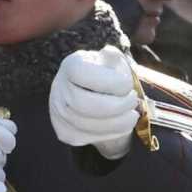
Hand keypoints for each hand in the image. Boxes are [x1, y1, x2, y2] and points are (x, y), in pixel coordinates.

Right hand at [50, 45, 140, 159]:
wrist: (91, 92)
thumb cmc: (106, 74)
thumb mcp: (111, 61)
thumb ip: (113, 57)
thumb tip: (109, 53)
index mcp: (71, 66)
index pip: (86, 76)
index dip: (112, 83)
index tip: (128, 85)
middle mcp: (59, 89)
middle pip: (85, 105)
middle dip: (117, 106)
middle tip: (133, 102)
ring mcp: (58, 112)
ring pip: (88, 125)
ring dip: (118, 123)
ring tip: (131, 115)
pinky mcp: (64, 132)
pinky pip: (88, 138)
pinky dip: (110, 134)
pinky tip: (120, 124)